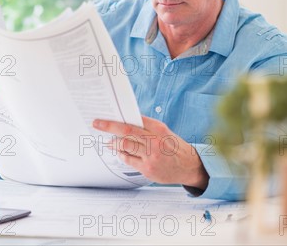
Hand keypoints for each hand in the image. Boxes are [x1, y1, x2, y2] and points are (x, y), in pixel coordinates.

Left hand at [92, 116, 208, 189]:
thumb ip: (147, 128)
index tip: (106, 116)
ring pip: (125, 146)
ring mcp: (150, 156)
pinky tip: (120, 152)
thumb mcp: (164, 132)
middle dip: (109, 126)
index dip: (118, 118)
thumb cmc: (175, 147)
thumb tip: (126, 122)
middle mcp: (155, 141)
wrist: (189, 166)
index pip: (134, 119)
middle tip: (97, 124)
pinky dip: (122, 154)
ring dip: (113, 143)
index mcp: (159, 129)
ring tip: (108, 142)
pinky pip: (129, 159)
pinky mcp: (147, 168)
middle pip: (126, 131)